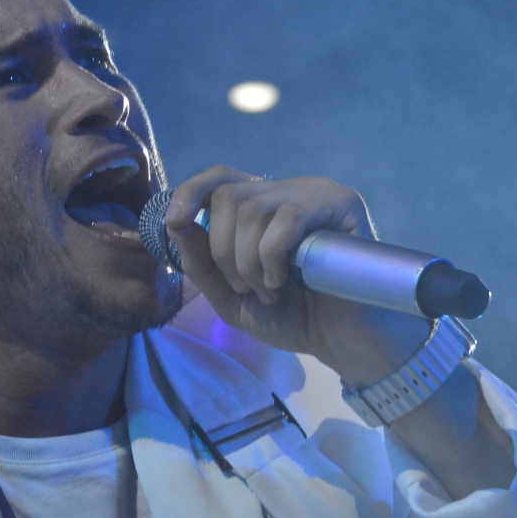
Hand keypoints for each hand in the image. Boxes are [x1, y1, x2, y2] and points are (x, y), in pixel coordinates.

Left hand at [164, 169, 429, 383]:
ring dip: (246, 260)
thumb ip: (201, 263)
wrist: (344, 340)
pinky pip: (285, 217)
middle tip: (246, 287)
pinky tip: (284, 280)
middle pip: (228, 196)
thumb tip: (176, 223)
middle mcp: (287, 192)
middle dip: (222, 251)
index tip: (173, 222)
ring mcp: (315, 193)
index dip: (190, 192)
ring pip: (250, 207)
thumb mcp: (231, 295)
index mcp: (263, 208)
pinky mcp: (341, 203)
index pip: (220, 178)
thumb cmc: (294, 317)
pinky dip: (272, 256)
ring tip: (268, 290)